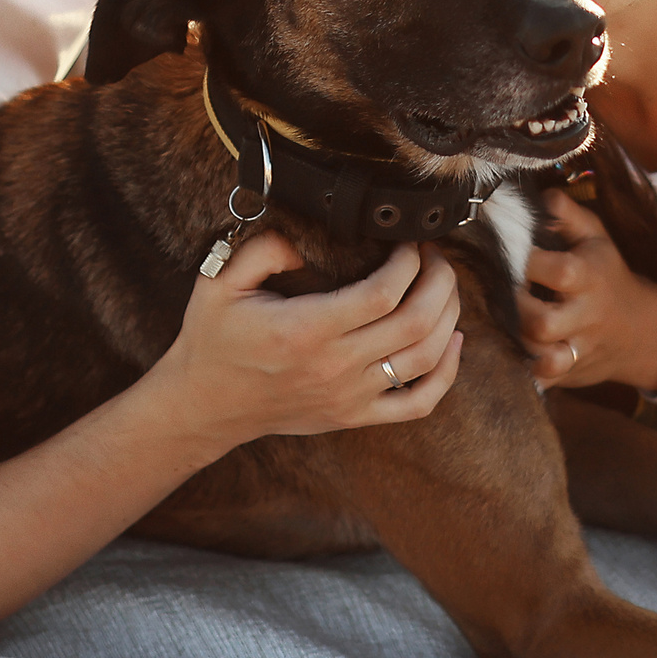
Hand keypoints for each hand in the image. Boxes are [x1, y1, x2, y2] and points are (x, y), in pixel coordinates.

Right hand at [152, 234, 462, 449]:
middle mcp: (334, 367)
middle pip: (415, 322)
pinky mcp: (356, 416)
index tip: (407, 242)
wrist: (204, 404)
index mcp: (305, 331)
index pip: (382, 294)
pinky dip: (447, 373)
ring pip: (426, 358)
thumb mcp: (220, 283)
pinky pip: (419, 403)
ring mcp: (350, 397)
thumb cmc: (214, 339)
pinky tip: (452, 341)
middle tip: (433, 256)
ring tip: (442, 286)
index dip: (408, 262)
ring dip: (448, 315)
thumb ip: (264, 249)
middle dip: (438, 279)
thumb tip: (309, 241)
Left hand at [516, 190, 656, 388]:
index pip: (558, 271)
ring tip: (499, 321)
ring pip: (542, 357)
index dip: (526, 262)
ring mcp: (577, 348)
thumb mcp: (596, 237)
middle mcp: (583, 316)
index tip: (504, 252)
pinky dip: (524, 372)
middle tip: (496, 293)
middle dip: (515, 310)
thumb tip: (542, 196)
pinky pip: (544, 381)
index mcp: (588, 278)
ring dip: (516, 342)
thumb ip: (568, 215)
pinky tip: (508, 353)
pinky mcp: (569, 373)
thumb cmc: (607, 274)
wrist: (640, 330)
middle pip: (543, 324)